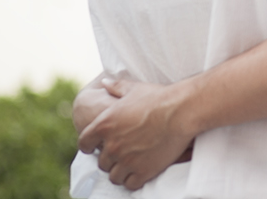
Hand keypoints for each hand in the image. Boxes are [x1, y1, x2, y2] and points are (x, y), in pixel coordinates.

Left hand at [78, 76, 194, 189]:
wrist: (181, 110)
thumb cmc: (159, 97)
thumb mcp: (135, 88)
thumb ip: (116, 87)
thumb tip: (104, 82)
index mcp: (105, 125)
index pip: (85, 143)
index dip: (89, 145)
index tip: (94, 147)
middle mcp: (112, 146)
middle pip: (102, 162)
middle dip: (110, 159)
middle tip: (122, 152)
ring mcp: (126, 161)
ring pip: (114, 176)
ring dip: (121, 171)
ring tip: (130, 163)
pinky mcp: (142, 172)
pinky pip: (130, 184)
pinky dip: (133, 179)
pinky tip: (141, 170)